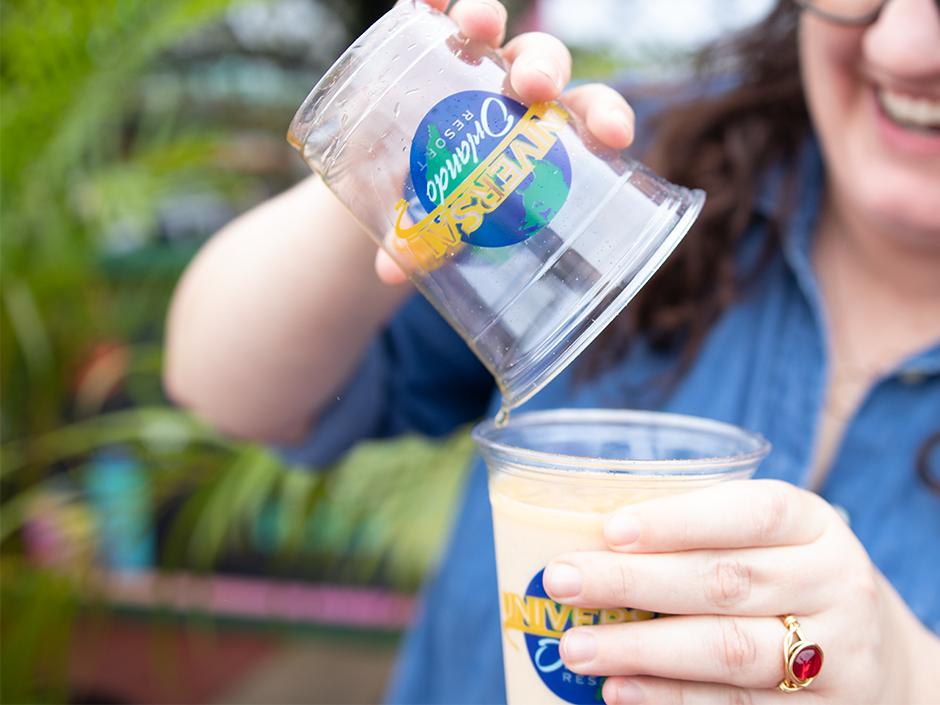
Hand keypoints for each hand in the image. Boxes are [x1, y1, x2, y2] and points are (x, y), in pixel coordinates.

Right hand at [375, 0, 634, 283]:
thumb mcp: (441, 229)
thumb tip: (393, 275)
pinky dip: (434, 0)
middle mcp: (514, 92)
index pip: (590, 112)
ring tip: (475, 26)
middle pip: (543, 64)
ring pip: (492, 29)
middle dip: (543, 69)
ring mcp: (473, 65)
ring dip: (486, 18)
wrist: (397, 180)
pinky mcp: (428, 49)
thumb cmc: (443, 210)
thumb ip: (426, 246)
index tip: (616, 137)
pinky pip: (434, 13)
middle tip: (533, 91)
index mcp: (545, 133)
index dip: (608, 117)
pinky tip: (427, 0)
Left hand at [542, 479, 939, 703]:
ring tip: (576, 646)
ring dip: (641, 649)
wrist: (879, 655)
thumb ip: (706, 533)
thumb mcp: (773, 540)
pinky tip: (620, 691)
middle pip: (726, 582)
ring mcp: (834, 654)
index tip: (611, 529)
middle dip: (634, 583)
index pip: (752, 512)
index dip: (679, 520)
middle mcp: (833, 583)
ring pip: (728, 649)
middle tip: (561, 581)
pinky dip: (672, 700)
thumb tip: (589, 537)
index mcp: (815, 524)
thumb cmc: (792, 577)